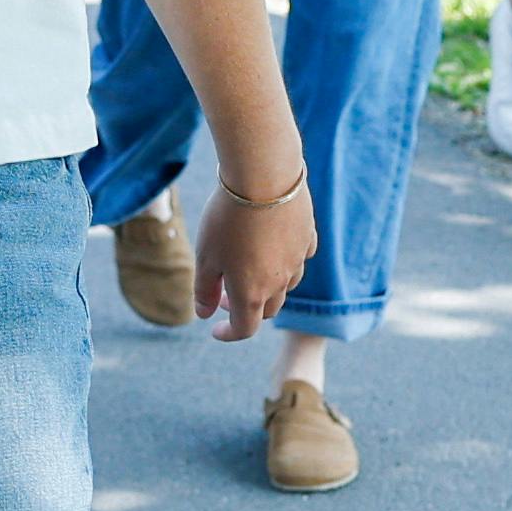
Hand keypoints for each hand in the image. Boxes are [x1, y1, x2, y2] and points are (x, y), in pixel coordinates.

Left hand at [195, 174, 310, 338]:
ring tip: (248, 268)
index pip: (245, 329)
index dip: (228, 334)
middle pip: (268, 310)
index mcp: (252, 294)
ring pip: (286, 286)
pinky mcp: (307, 236)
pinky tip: (274, 248)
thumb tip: (205, 314)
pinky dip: (286, 261)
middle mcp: (280, 282)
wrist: (263, 176)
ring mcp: (297, 260)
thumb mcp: (206, 256)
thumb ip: (204, 290)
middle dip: (246, 309)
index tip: (215, 329)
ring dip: (267, 287)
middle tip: (224, 294)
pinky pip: (300, 258)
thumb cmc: (227, 218)